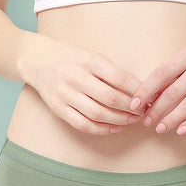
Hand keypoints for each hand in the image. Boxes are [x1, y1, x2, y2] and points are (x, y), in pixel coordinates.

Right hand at [20, 33, 144, 134]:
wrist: (37, 60)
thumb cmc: (71, 59)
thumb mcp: (91, 57)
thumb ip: (111, 72)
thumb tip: (139, 91)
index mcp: (88, 60)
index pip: (120, 78)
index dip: (137, 91)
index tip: (148, 98)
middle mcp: (75, 77)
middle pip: (110, 98)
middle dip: (131, 108)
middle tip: (143, 112)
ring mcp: (65, 94)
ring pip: (98, 114)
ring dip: (119, 120)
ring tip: (131, 120)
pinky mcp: (58, 109)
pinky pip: (83, 124)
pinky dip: (102, 129)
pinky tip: (114, 128)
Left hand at [129, 35, 185, 134]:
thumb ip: (172, 75)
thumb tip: (148, 96)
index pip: (161, 74)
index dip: (145, 91)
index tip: (134, 105)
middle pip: (173, 92)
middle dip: (156, 109)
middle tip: (146, 122)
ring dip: (172, 119)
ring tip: (160, 129)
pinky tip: (181, 131)